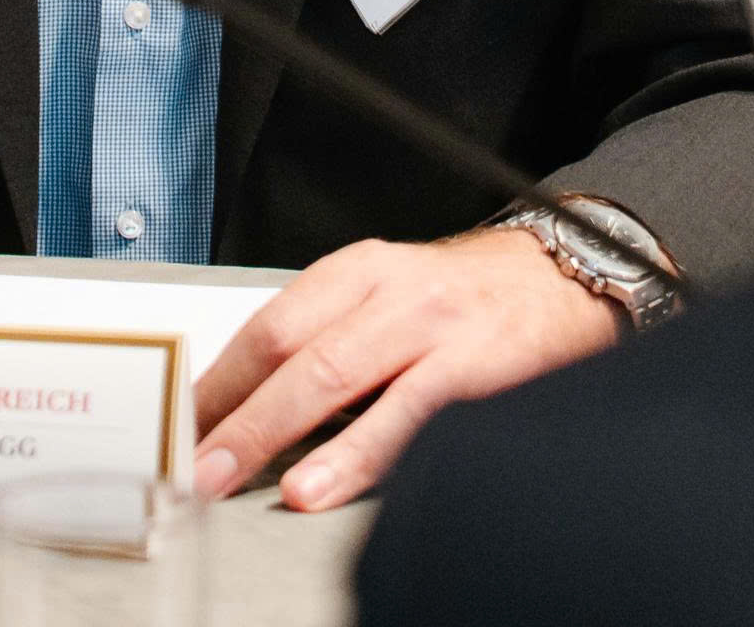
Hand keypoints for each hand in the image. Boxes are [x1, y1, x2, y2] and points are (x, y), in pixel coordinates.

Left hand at [192, 230, 619, 510]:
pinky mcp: (476, 367)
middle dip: (235, 414)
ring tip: (234, 475)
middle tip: (194, 463)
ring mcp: (432, 327)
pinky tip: (323, 482)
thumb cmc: (469, 299)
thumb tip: (258, 409)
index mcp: (360, 271)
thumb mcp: (393, 297)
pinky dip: (357, 453)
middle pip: (293, 352)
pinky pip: (407, 414)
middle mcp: (390, 291)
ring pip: (337, 377)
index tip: (185, 425)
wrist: (568, 277)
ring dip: (275, 433)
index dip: (221, 379)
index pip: (270, 324)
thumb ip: (336, 339)